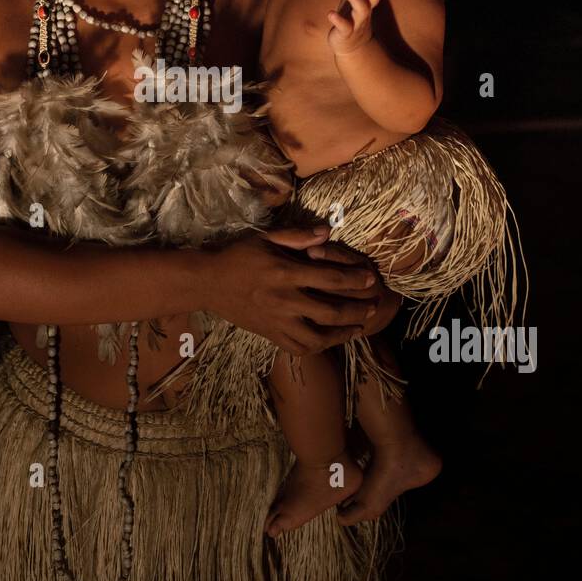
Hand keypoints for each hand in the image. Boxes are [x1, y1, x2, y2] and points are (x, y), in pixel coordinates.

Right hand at [199, 227, 384, 355]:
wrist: (207, 282)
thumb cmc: (238, 255)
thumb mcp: (265, 237)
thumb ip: (297, 236)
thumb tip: (328, 232)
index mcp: (285, 272)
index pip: (329, 279)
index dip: (354, 280)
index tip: (371, 280)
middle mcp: (284, 300)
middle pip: (330, 312)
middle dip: (357, 311)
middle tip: (374, 307)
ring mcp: (276, 321)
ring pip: (317, 337)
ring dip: (342, 334)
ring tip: (358, 328)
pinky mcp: (269, 334)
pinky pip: (298, 348)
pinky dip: (318, 347)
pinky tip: (329, 340)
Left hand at [327, 0, 381, 55]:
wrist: (352, 46)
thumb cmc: (351, 17)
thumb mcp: (350, 0)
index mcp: (367, 0)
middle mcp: (366, 10)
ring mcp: (358, 22)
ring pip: (362, 9)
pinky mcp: (347, 33)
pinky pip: (345, 27)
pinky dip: (338, 20)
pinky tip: (330, 13)